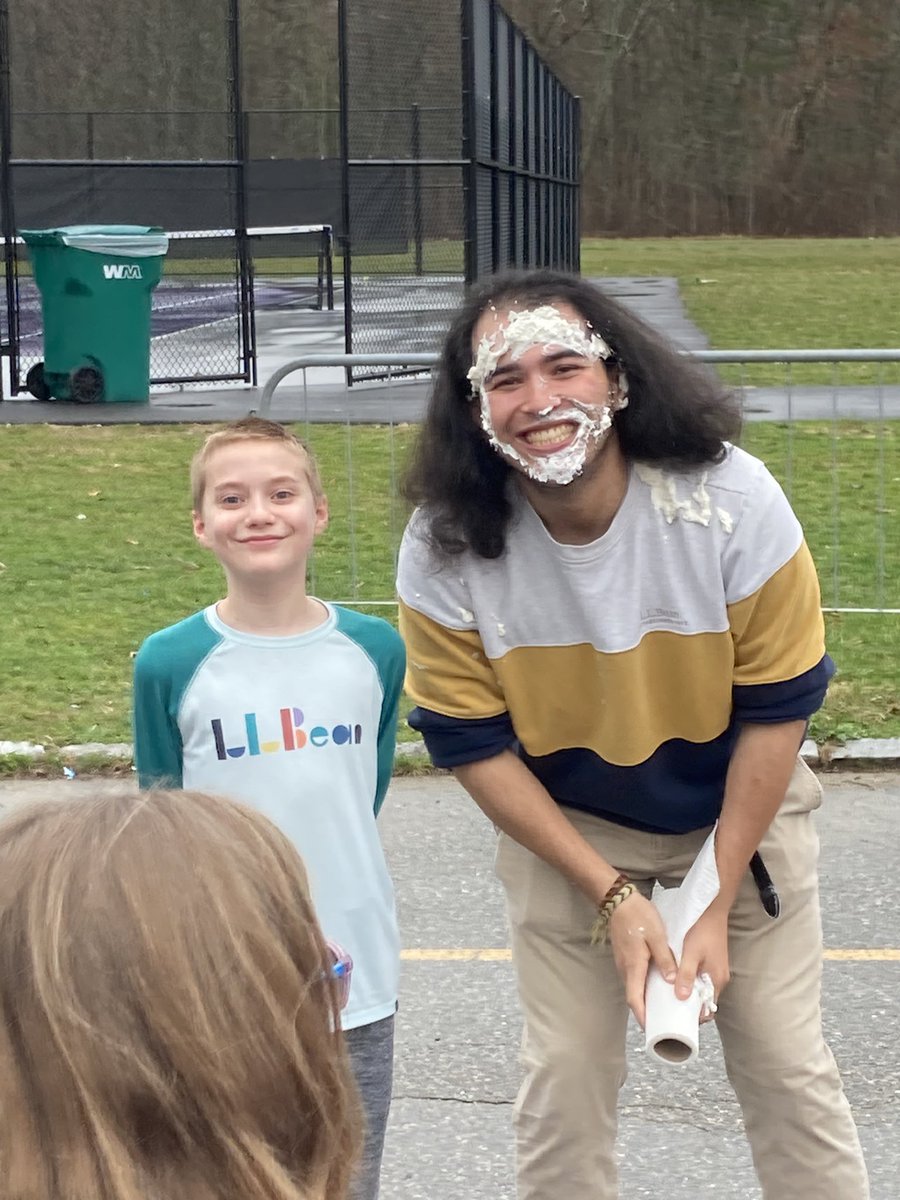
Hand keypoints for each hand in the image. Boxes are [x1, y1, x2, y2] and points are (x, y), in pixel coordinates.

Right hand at [607, 891, 677, 1028]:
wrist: (619, 900)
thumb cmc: (638, 916)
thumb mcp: (657, 936)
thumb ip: (665, 959)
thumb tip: (673, 982)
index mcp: (633, 966)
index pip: (634, 999)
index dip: (642, 1016)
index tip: (652, 1030)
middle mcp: (625, 968)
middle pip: (634, 997)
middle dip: (647, 1012)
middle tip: (664, 1021)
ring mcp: (623, 963)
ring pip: (634, 987)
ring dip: (646, 999)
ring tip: (664, 1005)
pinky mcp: (625, 957)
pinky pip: (634, 977)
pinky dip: (644, 986)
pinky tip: (658, 984)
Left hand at [674, 904, 730, 1021]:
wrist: (711, 908)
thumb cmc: (702, 929)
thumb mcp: (691, 952)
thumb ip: (686, 975)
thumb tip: (681, 997)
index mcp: (716, 980)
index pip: (706, 1010)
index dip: (691, 1017)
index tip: (674, 1019)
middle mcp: (718, 978)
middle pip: (702, 1001)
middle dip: (686, 1005)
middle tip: (666, 1007)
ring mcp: (714, 969)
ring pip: (699, 989)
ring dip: (686, 992)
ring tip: (666, 993)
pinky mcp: (710, 961)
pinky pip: (698, 977)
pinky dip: (687, 980)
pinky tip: (673, 976)